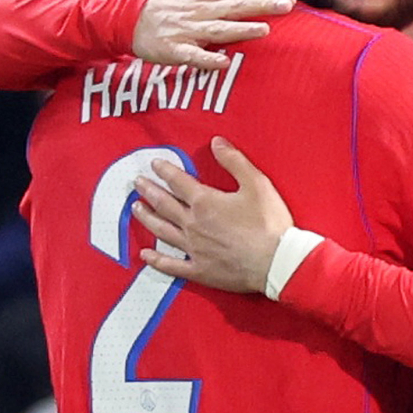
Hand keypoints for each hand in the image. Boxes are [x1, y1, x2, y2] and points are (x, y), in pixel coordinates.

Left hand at [130, 136, 293, 291]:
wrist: (276, 262)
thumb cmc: (268, 222)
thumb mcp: (256, 184)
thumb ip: (234, 161)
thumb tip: (216, 142)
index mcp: (205, 202)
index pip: (178, 181)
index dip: (165, 170)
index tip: (154, 164)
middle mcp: (193, 224)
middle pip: (164, 204)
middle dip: (149, 191)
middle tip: (137, 183)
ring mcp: (193, 249)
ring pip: (162, 230)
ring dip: (147, 218)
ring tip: (136, 209)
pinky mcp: (199, 270)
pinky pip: (172, 265)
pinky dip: (156, 260)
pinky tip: (145, 255)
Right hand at [134, 0, 294, 69]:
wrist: (132, 16)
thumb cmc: (174, 1)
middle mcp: (201, 9)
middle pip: (234, 6)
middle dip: (261, 6)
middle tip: (287, 6)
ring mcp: (187, 30)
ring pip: (217, 29)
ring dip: (239, 30)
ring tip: (263, 30)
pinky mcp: (174, 49)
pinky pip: (192, 55)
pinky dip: (207, 59)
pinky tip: (223, 62)